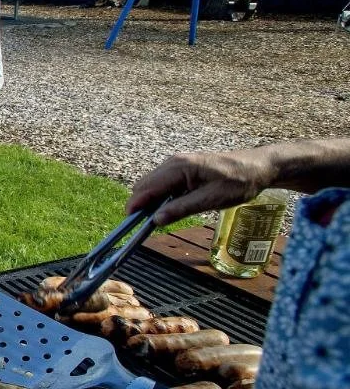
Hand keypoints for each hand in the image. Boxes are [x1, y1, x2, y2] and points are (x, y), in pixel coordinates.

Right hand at [126, 149, 275, 224]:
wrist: (259, 167)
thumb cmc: (239, 182)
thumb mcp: (212, 199)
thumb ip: (182, 209)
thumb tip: (156, 220)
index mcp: (180, 167)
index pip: (147, 188)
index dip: (136, 206)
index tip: (129, 223)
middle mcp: (174, 163)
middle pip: (145, 185)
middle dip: (141, 205)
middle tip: (145, 226)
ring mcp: (177, 164)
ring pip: (152, 184)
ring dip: (151, 201)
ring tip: (158, 219)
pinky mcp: (183, 169)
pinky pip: (163, 183)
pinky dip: (161, 196)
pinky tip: (170, 207)